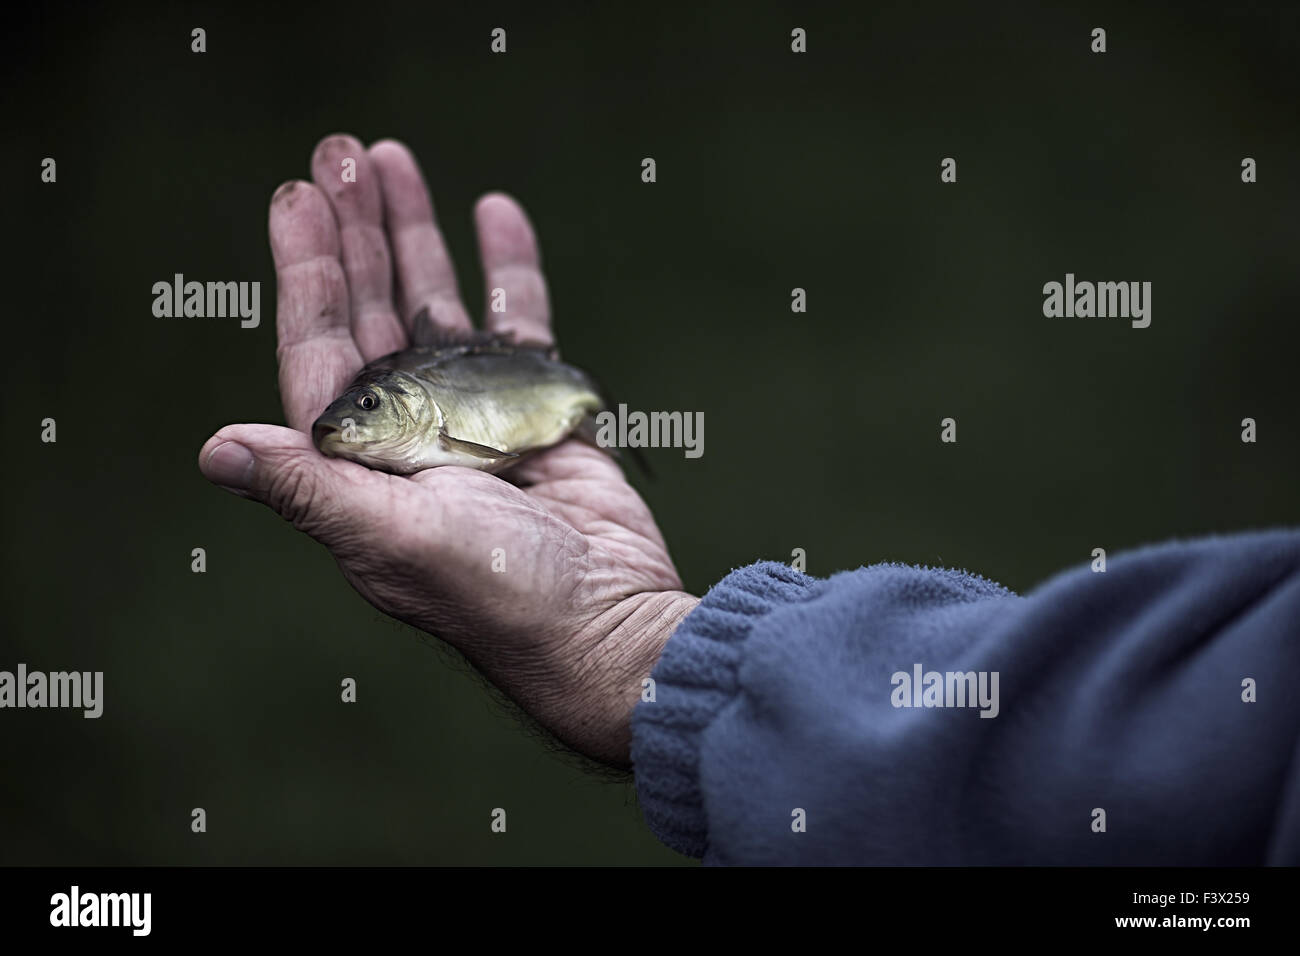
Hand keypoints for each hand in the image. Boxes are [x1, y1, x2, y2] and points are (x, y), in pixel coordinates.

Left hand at [198, 134, 697, 765]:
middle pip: (373, 309)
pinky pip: (518, 323)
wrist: (607, 622)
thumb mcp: (395, 540)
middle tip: (344, 153)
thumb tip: (215, 449)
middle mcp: (412, 427)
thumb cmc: (499, 596)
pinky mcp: (539, 407)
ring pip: (438, 305)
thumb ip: (312, 487)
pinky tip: (494, 213)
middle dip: (356, 231)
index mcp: (365, 457)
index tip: (299, 198)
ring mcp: (477, 412)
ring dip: (416, 234)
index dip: (307, 272)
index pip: (322, 347)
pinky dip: (508, 270)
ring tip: (396, 161)